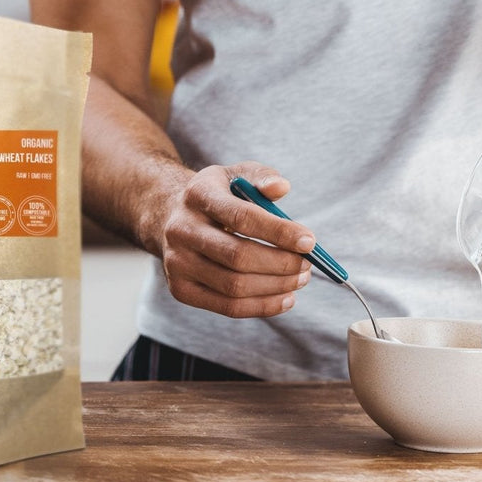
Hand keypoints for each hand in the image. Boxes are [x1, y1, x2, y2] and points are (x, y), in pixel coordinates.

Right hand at [150, 162, 314, 319]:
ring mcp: (177, 263)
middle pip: (238, 256)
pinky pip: (226, 306)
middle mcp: (182, 230)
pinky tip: (286, 298)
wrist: (172, 216)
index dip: (279, 232)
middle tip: (308, 264)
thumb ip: (262, 177)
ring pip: (234, 286)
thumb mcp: (237, 175)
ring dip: (276, 286)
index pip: (242, 218)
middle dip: (281, 264)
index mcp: (198, 194)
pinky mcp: (180, 289)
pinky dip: (262, 306)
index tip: (310, 242)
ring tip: (301, 279)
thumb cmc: (219, 195)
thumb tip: (282, 188)